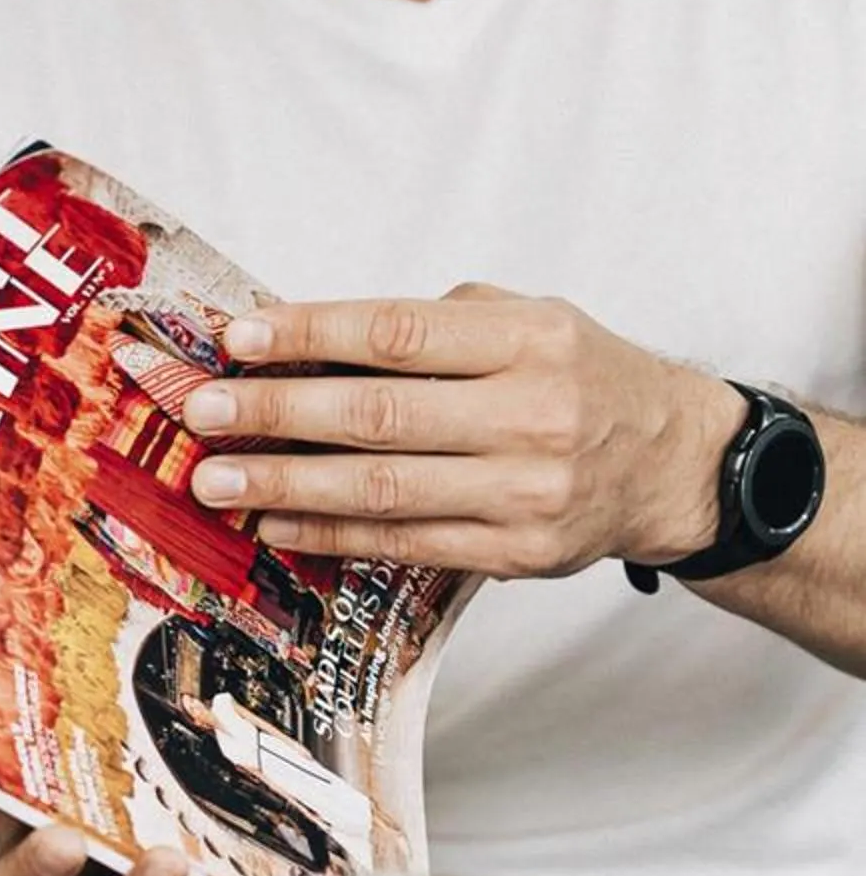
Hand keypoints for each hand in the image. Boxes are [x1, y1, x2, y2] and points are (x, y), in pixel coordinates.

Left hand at [181, 287, 741, 576]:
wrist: (673, 462)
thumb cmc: (576, 379)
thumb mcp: (525, 323)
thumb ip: (427, 330)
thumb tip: (303, 341)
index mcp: (531, 341)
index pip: (399, 334)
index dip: (311, 334)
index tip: (239, 338)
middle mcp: (532, 415)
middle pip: (378, 417)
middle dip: (275, 415)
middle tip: (202, 414)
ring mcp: (524, 491)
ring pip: (382, 490)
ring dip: (285, 485)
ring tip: (216, 480)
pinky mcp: (514, 552)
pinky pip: (401, 543)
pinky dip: (328, 533)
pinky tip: (273, 522)